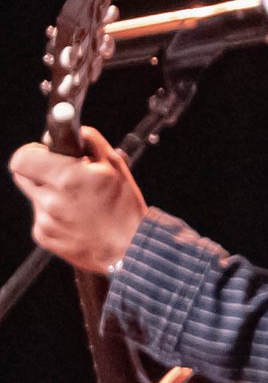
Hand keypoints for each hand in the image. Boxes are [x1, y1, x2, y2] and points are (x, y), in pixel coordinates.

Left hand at [10, 127, 145, 273]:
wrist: (131, 250)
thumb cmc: (126, 208)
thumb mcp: (116, 166)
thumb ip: (89, 142)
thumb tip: (68, 132)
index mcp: (69, 178)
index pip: (22, 158)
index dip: (32, 153)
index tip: (44, 154)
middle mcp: (52, 200)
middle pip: (22, 175)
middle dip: (39, 171)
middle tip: (62, 176)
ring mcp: (45, 220)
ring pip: (36, 197)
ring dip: (52, 195)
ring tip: (80, 204)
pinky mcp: (44, 236)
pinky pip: (42, 217)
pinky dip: (56, 216)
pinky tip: (78, 220)